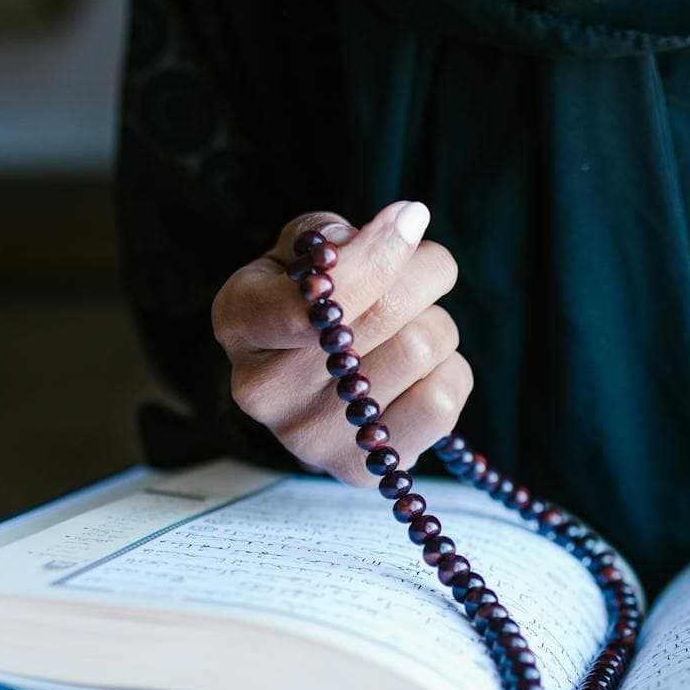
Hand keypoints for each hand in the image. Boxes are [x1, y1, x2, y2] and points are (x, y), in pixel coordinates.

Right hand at [212, 201, 468, 483]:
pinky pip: (443, 401)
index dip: (375, 256)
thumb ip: (333, 237)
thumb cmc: (308, 300)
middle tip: (427, 266)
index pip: (311, 300)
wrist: (310, 385)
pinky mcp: (356, 471)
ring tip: (414, 324)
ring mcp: (307, 439)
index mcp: (239, 321)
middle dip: (421, 275)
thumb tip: (398, 229)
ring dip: (437, 322)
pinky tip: (422, 371)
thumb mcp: (301, 253)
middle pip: (382, 317)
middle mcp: (262, 391)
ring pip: (422, 350)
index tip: (411, 218)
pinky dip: (450, 371)